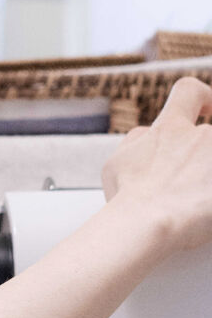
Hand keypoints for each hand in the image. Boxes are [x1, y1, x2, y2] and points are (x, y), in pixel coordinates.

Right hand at [102, 75, 211, 250]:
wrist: (147, 225)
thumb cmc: (129, 200)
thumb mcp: (116, 163)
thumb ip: (136, 143)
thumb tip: (146, 137)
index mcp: (169, 129)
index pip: (189, 92)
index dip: (203, 97)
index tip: (206, 109)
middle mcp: (200, 137)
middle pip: (208, 136)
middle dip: (200, 159)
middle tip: (189, 180)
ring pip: (210, 163)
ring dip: (202, 178)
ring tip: (189, 201)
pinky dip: (207, 198)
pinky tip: (200, 208)